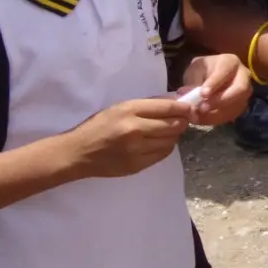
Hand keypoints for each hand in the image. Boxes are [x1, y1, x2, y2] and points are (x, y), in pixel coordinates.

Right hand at [64, 97, 192, 178]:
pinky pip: (162, 154)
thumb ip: (147, 105)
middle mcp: (135, 130)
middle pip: (173, 125)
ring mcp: (137, 149)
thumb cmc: (98, 126)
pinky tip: (158, 143)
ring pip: (171, 141)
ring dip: (174, 136)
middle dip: (182, 122)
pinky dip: (165, 147)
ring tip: (168, 132)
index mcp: (129, 111)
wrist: (78, 153)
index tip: (190, 108)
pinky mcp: (137, 165)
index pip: (167, 108)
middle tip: (182, 120)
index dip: (184, 108)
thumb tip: (175, 102)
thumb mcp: (119, 108)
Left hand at [174, 53, 251, 126]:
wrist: (210, 75)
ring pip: (237, 104)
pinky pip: (233, 114)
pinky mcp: (241, 104)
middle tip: (202, 108)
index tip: (203, 94)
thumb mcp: (194, 71)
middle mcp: (243, 76)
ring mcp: (245, 91)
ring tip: (198, 117)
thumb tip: (187, 95)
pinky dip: (216, 120)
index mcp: (230, 62)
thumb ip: (192, 82)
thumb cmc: (202, 70)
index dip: (215, 83)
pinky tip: (202, 120)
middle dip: (221, 101)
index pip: (225, 72)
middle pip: (240, 89)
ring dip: (217, 113)